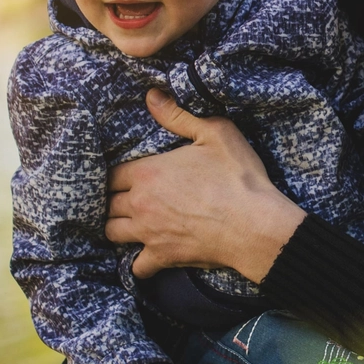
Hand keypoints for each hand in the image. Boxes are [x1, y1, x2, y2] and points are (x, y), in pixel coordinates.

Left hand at [109, 90, 305, 283]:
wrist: (256, 224)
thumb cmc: (238, 177)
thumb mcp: (215, 133)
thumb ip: (178, 115)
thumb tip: (151, 96)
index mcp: (147, 172)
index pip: (110, 174)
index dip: (114, 175)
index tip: (121, 176)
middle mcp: (140, 203)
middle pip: (107, 203)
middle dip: (112, 200)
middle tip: (123, 198)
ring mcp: (148, 233)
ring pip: (112, 232)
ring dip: (117, 226)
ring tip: (126, 223)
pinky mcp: (163, 257)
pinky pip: (136, 267)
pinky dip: (137, 263)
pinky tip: (143, 257)